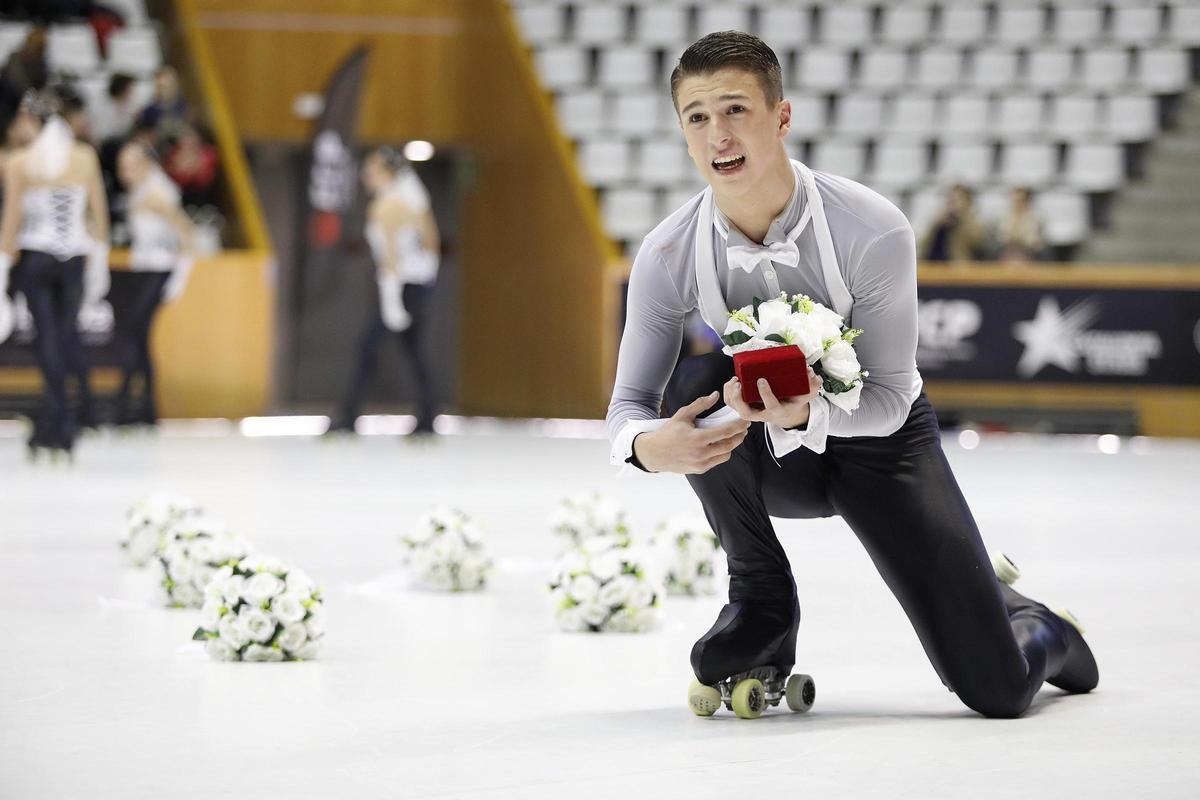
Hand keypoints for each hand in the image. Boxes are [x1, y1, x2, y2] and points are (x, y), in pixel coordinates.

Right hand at [633, 391, 749, 474]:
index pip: (726, 431)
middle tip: (743, 429)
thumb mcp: (682, 415)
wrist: (654, 453)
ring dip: (731, 445)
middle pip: (729, 445)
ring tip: (732, 436)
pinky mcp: (700, 469)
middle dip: (740, 436)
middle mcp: (701, 453)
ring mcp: (701, 463)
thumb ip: (700, 404)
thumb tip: (715, 395)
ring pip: (725, 455)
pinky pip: (717, 461)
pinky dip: (721, 453)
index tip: (745, 421)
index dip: (739, 426)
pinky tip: (719, 445)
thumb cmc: (667, 433)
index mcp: (698, 438)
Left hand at [723, 364, 820, 429]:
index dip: (765, 394)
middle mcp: (762, 414)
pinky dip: (728, 392)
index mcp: (778, 411)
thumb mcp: (805, 395)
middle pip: (746, 413)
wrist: (785, 412)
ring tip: (734, 380)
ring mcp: (752, 412)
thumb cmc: (792, 401)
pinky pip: (731, 403)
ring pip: (736, 409)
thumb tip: (811, 373)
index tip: (761, 380)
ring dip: (731, 395)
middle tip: (739, 383)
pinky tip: (732, 381)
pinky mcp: (745, 407)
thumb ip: (812, 385)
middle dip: (739, 399)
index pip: (771, 406)